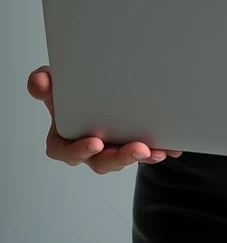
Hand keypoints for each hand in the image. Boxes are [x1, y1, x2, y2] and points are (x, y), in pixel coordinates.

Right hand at [27, 65, 182, 174]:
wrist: (98, 82)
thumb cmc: (72, 89)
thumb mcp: (56, 85)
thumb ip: (45, 84)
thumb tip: (39, 81)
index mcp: (64, 138)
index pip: (66, 151)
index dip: (79, 150)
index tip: (96, 142)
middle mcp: (88, 147)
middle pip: (101, 161)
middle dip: (119, 157)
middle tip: (138, 149)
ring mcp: (111, 147)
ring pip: (124, 158)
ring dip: (141, 156)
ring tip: (156, 150)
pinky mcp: (130, 144)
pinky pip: (145, 152)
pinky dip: (159, 149)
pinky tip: (171, 147)